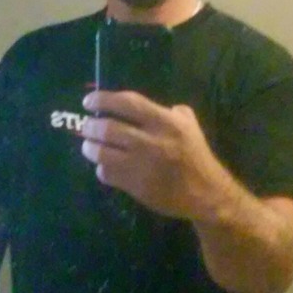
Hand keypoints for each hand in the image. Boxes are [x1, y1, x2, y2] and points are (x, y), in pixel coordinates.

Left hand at [81, 90, 226, 219]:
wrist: (205, 193)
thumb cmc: (196, 156)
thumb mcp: (190, 125)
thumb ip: (170, 111)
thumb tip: (145, 107)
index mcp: (165, 122)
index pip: (127, 103)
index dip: (103, 99)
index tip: (88, 102)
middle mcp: (151, 140)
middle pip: (108, 127)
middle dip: (90, 126)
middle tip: (87, 126)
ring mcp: (141, 164)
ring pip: (102, 152)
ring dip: (90, 147)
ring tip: (89, 146)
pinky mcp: (135, 185)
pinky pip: (107, 173)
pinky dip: (101, 169)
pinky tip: (105, 167)